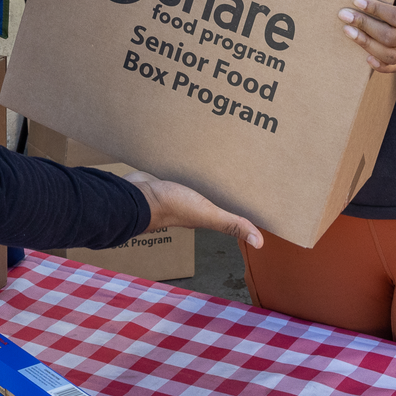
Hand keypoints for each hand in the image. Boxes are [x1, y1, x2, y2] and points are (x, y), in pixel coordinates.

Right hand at [123, 170, 262, 248]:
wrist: (135, 194)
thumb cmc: (171, 206)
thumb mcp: (207, 214)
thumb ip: (231, 224)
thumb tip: (260, 242)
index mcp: (203, 214)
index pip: (227, 210)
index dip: (240, 204)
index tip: (254, 192)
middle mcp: (192, 205)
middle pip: (213, 195)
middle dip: (225, 185)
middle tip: (240, 167)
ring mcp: (178, 191)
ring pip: (198, 182)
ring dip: (206, 174)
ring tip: (220, 158)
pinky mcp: (166, 177)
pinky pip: (181, 170)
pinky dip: (188, 165)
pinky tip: (193, 153)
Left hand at [339, 0, 395, 72]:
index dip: (376, 10)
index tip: (356, 1)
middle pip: (391, 38)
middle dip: (365, 27)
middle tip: (344, 15)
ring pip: (391, 54)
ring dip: (367, 45)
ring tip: (348, 31)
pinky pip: (395, 66)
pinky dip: (380, 66)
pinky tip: (365, 58)